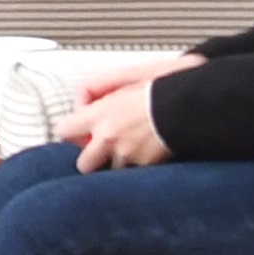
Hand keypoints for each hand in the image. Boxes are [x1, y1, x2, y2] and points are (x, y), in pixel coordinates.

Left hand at [65, 58, 198, 170]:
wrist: (189, 106)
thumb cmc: (163, 89)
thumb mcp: (126, 80)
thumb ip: (103, 92)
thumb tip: (88, 102)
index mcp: (99, 115)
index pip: (64, 131)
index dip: (71, 134)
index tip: (79, 134)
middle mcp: (107, 139)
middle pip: (83, 164)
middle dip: (91, 161)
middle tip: (102, 153)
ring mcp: (126, 156)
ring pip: (111, 171)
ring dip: (119, 164)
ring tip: (133, 152)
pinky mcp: (146, 166)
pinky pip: (135, 174)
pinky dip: (139, 170)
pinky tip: (149, 156)